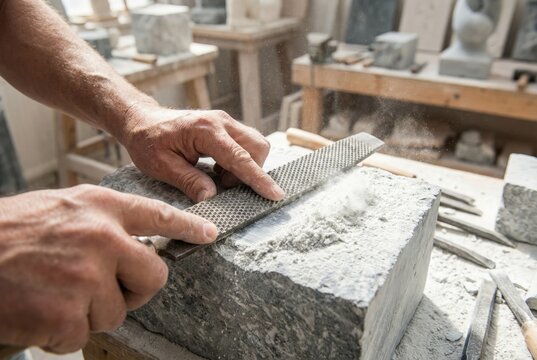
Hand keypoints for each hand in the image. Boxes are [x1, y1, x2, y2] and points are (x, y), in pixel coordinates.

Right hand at [0, 185, 216, 352]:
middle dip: (137, 289)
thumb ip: (103, 222)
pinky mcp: (67, 314)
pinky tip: (39, 311)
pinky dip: (61, 332)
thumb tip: (136, 244)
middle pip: (154, 275)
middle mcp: (102, 238)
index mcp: (101, 208)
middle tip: (109, 289)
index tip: (209, 234)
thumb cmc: (12, 232)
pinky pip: (82, 334)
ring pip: (117, 311)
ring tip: (55, 293)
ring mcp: (86, 276)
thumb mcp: (63, 209)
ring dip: (89, 311)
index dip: (189, 226)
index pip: (159, 216)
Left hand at [120, 107, 284, 202]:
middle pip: (257, 147)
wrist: (142, 120)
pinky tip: (219, 169)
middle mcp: (221, 122)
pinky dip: (240, 161)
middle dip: (251, 172)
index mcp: (205, 131)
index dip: (257, 178)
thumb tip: (211, 197)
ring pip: (255, 145)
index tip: (274, 194)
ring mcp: (225, 121)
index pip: (239, 157)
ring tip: (219, 177)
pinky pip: (246, 144)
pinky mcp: (226, 126)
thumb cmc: (148, 142)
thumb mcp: (161, 167)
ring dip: (246, 166)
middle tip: (224, 185)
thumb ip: (189, 181)